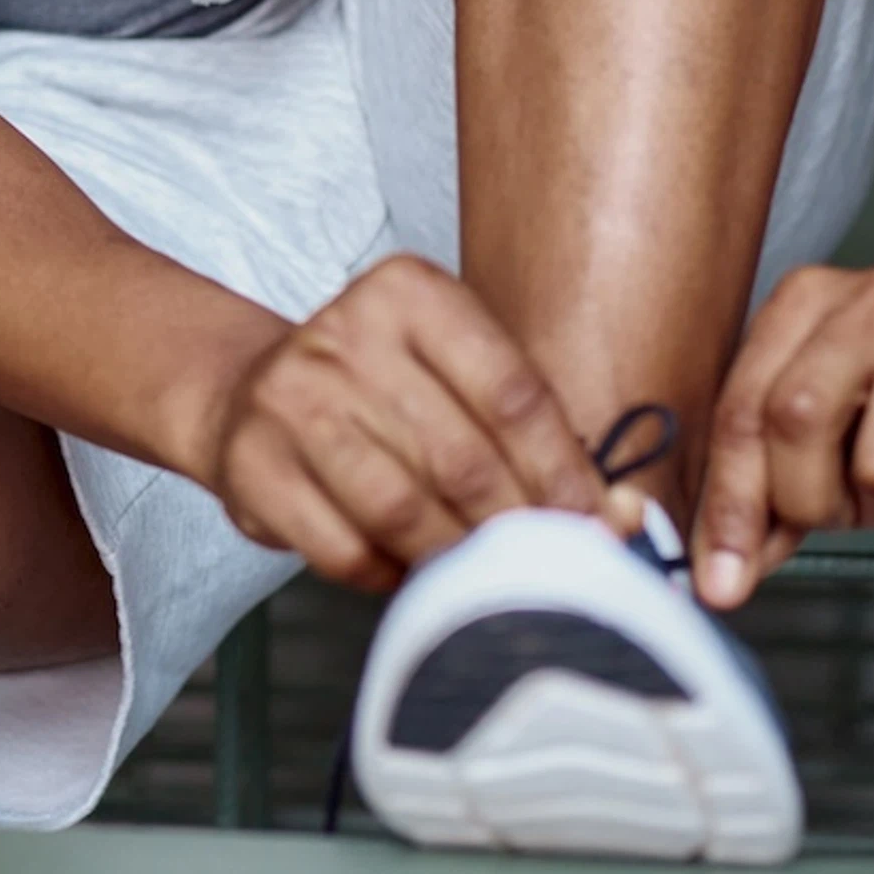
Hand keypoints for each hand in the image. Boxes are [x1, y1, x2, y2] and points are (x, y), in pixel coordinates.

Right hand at [202, 253, 609, 591]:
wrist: (249, 397)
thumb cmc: (382, 395)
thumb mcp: (454, 375)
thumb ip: (533, 434)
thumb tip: (624, 515)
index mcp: (409, 292)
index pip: (511, 392)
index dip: (565, 471)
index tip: (599, 525)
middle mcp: (342, 332)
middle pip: (461, 456)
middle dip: (518, 528)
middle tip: (552, 572)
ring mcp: (288, 396)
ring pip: (401, 508)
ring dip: (454, 559)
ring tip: (483, 581)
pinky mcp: (251, 463)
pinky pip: (342, 547)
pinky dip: (387, 576)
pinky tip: (404, 572)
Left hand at [694, 265, 873, 608]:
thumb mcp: (828, 438)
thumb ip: (769, 493)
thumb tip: (723, 572)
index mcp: (805, 303)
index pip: (741, 407)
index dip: (728, 501)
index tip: (720, 581)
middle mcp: (871, 301)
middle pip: (796, 419)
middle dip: (809, 498)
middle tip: (847, 509)